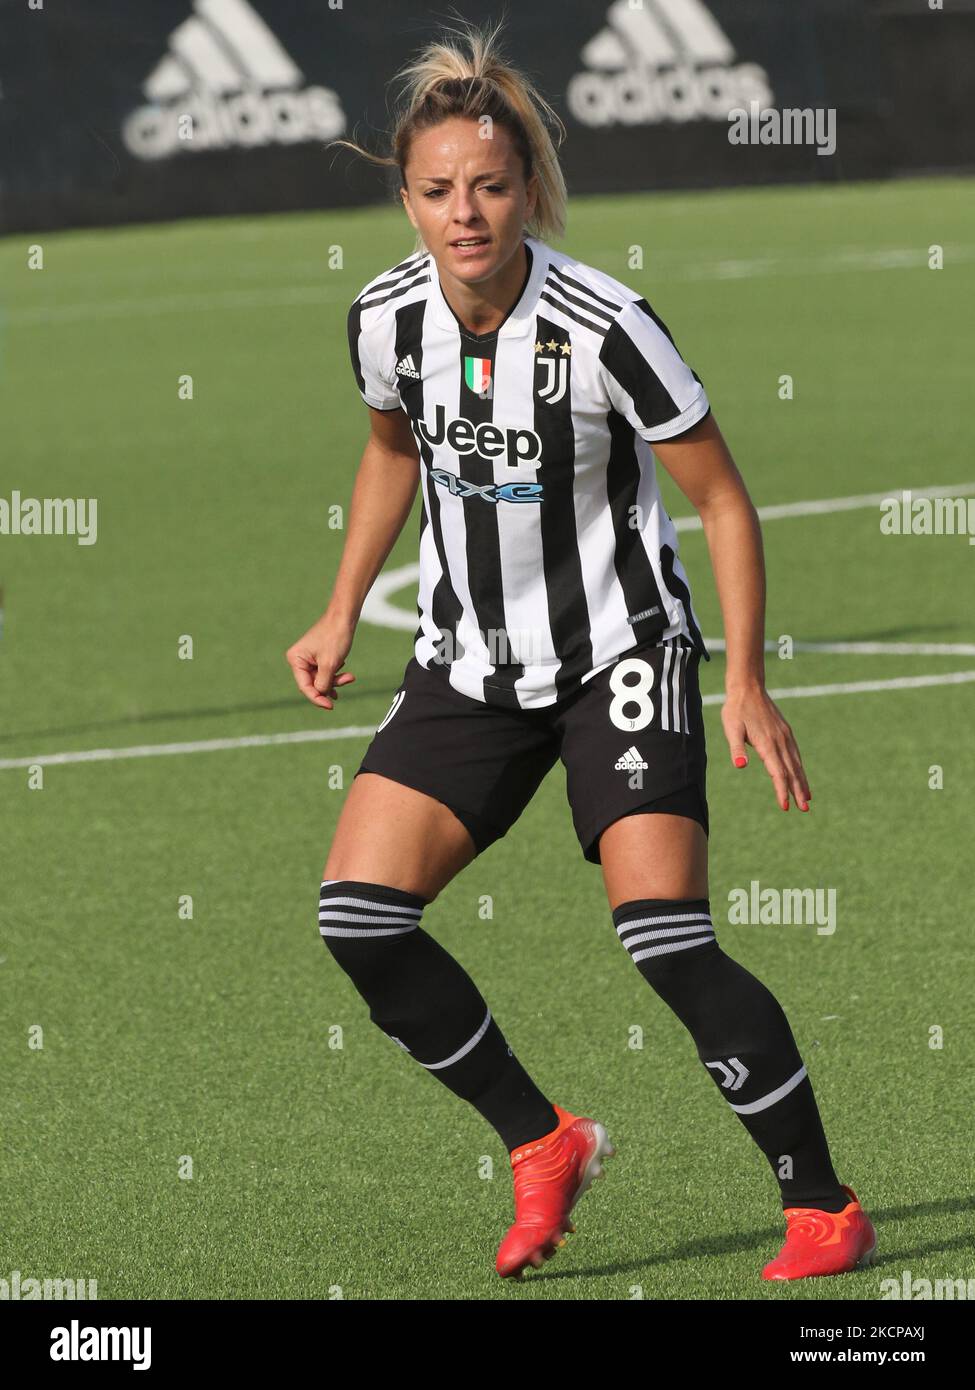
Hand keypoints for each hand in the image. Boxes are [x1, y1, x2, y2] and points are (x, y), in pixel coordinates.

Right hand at [285, 612, 356, 710]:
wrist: (344, 617)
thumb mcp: (330, 664)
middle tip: (347, 681)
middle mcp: (299, 659)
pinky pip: (325, 672)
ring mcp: (308, 658)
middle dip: (330, 685)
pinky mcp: (318, 657)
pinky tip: (345, 672)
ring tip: (350, 676)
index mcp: (296, 659)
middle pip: (313, 684)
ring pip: (321, 679)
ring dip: (336, 680)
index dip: (317, 698)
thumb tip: (320, 695)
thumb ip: (323, 683)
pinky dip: (335, 674)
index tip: (330, 706)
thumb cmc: (335, 636)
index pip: (305, 686)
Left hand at [721, 685, 810, 811]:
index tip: (785, 806)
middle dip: (798, 791)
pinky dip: (800, 768)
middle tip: (804, 809)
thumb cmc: (736, 710)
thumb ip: (736, 748)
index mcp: (767, 743)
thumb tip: (740, 766)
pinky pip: (795, 754)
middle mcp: (780, 741)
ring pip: (796, 763)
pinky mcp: (785, 732)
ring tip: (807, 798)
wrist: (748, 688)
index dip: (782, 790)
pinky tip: (801, 775)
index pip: (778, 772)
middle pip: (792, 771)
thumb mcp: (731, 728)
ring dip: (802, 782)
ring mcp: (785, 736)